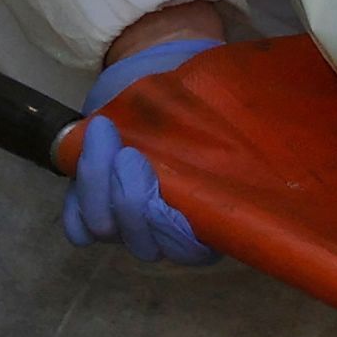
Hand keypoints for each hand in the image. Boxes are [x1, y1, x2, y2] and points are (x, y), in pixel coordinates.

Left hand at [61, 31, 222, 266]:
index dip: (171, 223)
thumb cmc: (196, 104)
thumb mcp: (217, 116)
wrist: (157, 86)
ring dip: (98, 184)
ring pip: (106, 230)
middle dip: (130, 198)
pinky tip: (88, 159)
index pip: (190, 250)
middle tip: (128, 151)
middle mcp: (169, 236)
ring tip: (104, 133)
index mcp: (211, 222)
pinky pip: (78, 228)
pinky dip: (77, 199)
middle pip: (144, 244)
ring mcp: (128, 229)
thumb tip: (259, 136)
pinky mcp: (93, 218)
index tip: (164, 174)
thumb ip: (227, 136)